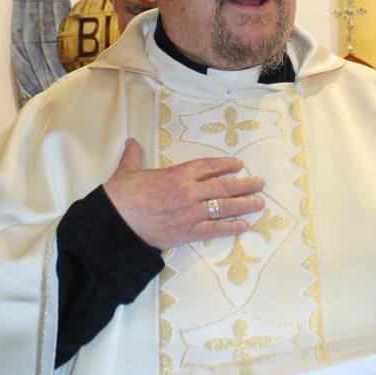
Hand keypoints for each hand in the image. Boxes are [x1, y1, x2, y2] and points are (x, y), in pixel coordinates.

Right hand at [103, 139, 265, 247]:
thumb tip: (131, 142)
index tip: (238, 164)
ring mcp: (191, 212)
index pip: (208, 167)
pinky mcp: (187, 231)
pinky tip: (244, 226)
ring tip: (260, 203)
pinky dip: (231, 228)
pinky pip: (215, 229)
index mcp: (177, 174)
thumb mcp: (128, 170)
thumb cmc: (121, 195)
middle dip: (244, 184)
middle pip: (223, 186)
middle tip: (260, 183)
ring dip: (244, 205)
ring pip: (224, 207)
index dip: (225, 165)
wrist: (115, 221)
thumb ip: (134, 155)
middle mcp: (189, 191)